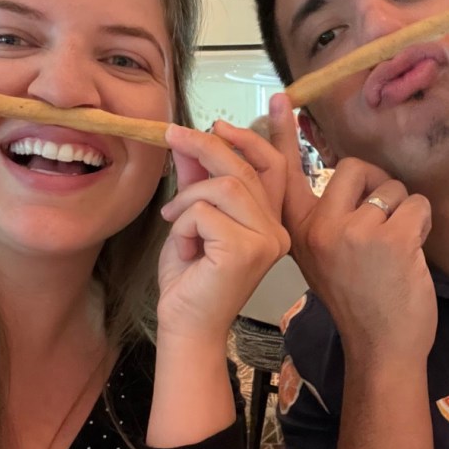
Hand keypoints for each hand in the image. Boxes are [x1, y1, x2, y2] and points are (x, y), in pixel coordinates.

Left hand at [156, 124, 289, 350]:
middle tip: (171, 135)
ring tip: (172, 219)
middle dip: (205, 146)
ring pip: (225, 186)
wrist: (186, 327)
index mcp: (271, 222)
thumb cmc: (191, 281)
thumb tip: (190, 142)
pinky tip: (183, 246)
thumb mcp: (192, 220)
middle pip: (245, 169)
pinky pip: (206, 211)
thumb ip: (198, 183)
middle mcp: (277, 230)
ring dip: (188, 197)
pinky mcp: (247, 250)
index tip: (220, 122)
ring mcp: (266, 241)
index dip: (251, 138)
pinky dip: (183, 223)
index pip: (272, 167)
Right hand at [267, 94, 436, 369]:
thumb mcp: (325, 257)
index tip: (279, 97)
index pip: (287, 174)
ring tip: (396, 247)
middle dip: (378, 189)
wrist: (382, 346)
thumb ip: (326, 217)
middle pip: (355, 168)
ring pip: (391, 187)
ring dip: (404, 211)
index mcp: (301, 230)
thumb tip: (348, 174)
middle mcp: (319, 228)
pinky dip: (424, 223)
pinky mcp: (389, 240)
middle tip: (380, 227)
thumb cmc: (359, 298)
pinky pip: (417, 204)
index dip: (283, 134)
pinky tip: (413, 252)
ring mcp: (352, 233)